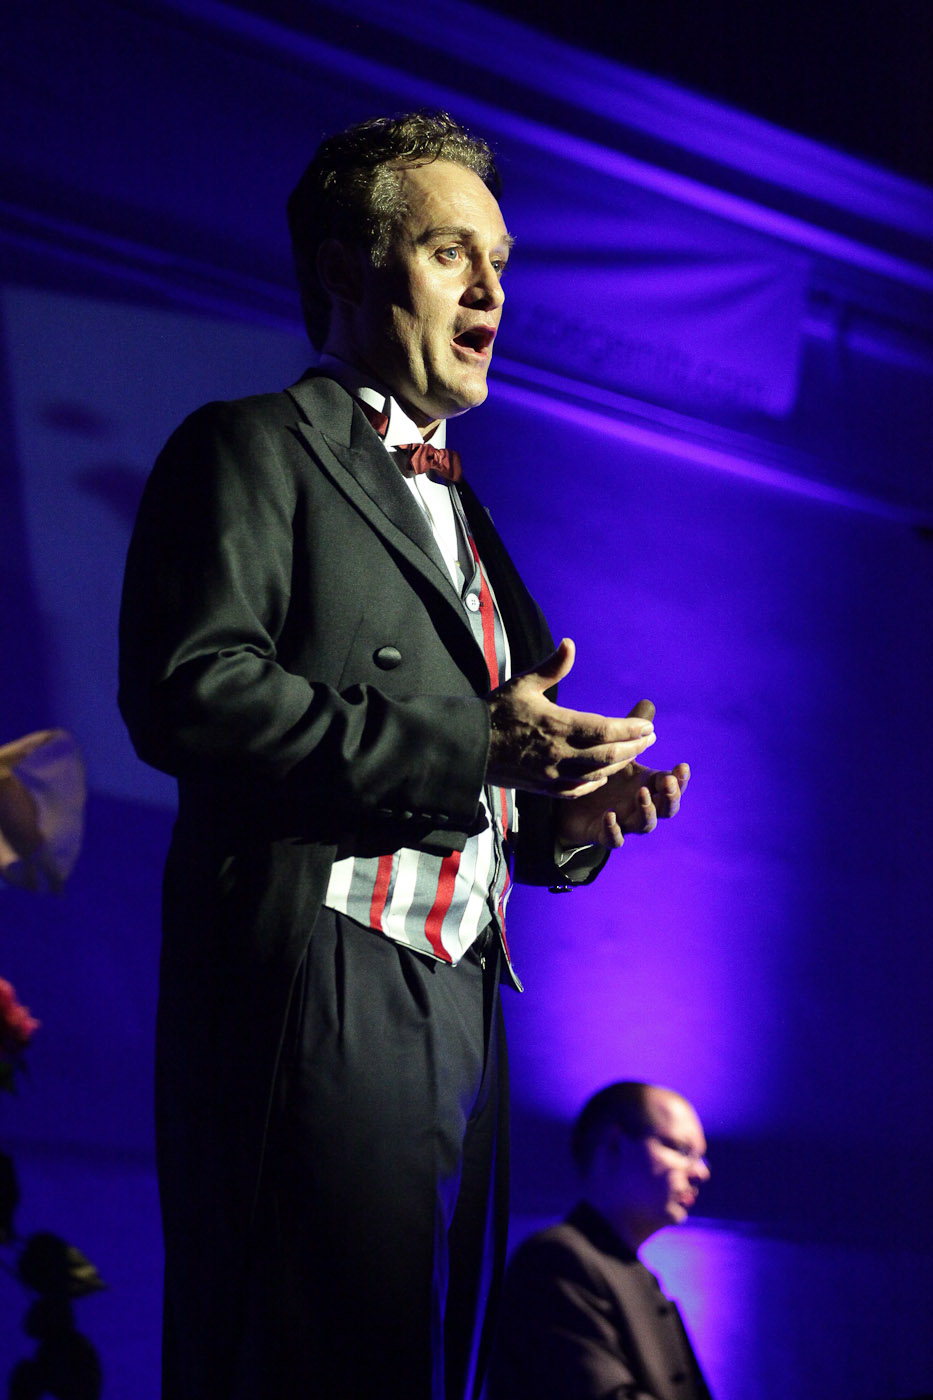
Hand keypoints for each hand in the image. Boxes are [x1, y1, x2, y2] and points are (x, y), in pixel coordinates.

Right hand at [485, 639, 657, 796]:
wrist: (466, 746)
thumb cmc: (494, 711)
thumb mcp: (523, 683)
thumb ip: (552, 667)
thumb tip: (570, 643)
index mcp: (557, 725)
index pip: (604, 729)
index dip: (630, 729)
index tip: (648, 725)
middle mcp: (558, 753)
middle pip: (608, 756)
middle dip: (633, 747)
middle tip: (650, 739)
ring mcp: (551, 775)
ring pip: (596, 775)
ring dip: (619, 765)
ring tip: (633, 753)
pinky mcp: (541, 788)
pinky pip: (576, 790)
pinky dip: (594, 783)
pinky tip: (602, 776)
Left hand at [557, 696, 689, 847]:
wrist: (570, 803)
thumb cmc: (602, 775)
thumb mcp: (617, 752)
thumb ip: (632, 730)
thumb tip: (648, 702)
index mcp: (648, 784)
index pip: (673, 784)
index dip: (680, 778)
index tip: (682, 766)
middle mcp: (640, 805)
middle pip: (667, 807)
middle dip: (671, 797)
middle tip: (669, 783)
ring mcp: (625, 821)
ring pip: (646, 824)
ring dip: (648, 811)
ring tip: (642, 794)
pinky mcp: (603, 833)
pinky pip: (614, 839)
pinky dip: (614, 830)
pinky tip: (610, 817)